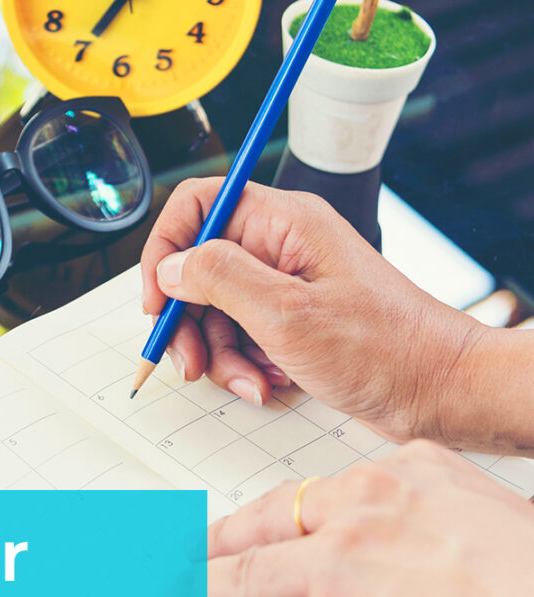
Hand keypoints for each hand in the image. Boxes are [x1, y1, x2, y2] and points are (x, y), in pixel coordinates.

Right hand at [140, 177, 482, 442]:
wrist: (438, 392)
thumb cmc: (384, 349)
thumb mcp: (287, 315)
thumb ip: (219, 280)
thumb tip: (171, 267)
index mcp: (281, 222)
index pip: (197, 205)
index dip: (166, 248)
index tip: (157, 298)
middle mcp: (279, 245)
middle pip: (198, 267)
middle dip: (188, 320)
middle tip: (190, 362)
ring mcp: (284, 283)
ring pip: (215, 309)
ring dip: (218, 353)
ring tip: (248, 381)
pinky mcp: (289, 319)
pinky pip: (240, 335)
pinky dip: (242, 364)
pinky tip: (266, 383)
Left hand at [207, 442, 533, 596]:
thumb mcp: (481, 513)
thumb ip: (430, 523)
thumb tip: (411, 559)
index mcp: (401, 472)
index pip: (323, 487)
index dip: (287, 506)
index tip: (267, 513)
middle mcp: (358, 508)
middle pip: (268, 518)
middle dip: (224, 533)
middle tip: (194, 541)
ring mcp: (338, 564)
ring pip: (251, 573)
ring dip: (209, 584)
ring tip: (183, 589)